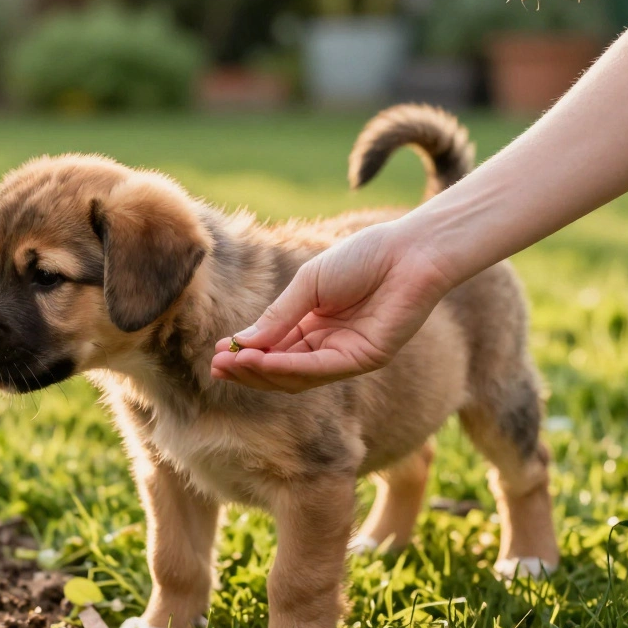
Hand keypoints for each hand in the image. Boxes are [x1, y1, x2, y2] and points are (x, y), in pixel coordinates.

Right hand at [210, 220, 456, 392]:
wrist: (409, 251)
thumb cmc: (363, 258)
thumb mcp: (309, 285)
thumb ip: (279, 316)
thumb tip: (241, 343)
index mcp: (315, 325)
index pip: (275, 350)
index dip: (247, 354)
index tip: (218, 354)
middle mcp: (329, 345)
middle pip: (282, 370)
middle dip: (249, 369)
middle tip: (218, 367)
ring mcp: (348, 355)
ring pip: (298, 376)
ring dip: (263, 372)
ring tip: (233, 364)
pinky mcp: (366, 359)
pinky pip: (321, 370)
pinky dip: (289, 367)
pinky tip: (263, 361)